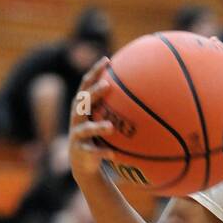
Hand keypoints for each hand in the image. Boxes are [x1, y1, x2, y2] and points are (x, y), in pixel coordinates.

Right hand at [68, 57, 114, 186]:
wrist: (84, 162)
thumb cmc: (98, 135)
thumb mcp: (105, 117)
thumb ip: (118, 104)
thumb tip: (145, 87)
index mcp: (83, 107)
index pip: (86, 85)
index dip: (95, 72)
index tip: (107, 60)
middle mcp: (77, 119)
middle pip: (82, 102)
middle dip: (93, 93)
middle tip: (107, 86)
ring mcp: (78, 135)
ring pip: (85, 129)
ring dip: (97, 127)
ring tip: (110, 127)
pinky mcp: (81, 152)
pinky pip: (93, 152)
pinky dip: (103, 152)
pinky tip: (114, 154)